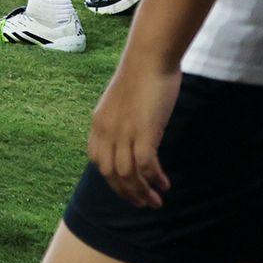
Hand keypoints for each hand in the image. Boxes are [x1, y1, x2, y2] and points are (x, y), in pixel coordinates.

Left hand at [87, 58, 179, 209]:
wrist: (149, 59)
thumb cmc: (141, 77)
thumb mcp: (122, 104)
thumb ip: (121, 122)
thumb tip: (132, 138)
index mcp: (98, 124)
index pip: (98, 161)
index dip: (111, 179)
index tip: (127, 188)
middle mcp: (106, 131)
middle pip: (111, 174)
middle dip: (127, 193)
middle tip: (142, 204)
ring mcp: (123, 132)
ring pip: (128, 175)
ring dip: (142, 192)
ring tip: (156, 202)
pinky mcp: (144, 132)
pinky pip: (145, 166)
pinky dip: (154, 179)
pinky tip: (164, 185)